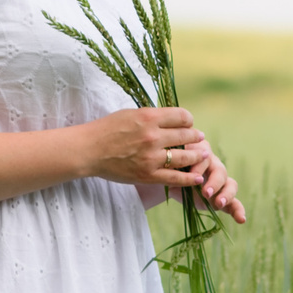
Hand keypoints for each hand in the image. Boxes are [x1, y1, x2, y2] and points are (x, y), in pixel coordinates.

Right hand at [84, 108, 246, 223]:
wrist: (89, 150)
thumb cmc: (107, 129)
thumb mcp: (131, 113)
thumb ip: (152, 116)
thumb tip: (172, 118)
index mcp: (149, 117)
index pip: (182, 117)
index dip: (189, 120)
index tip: (189, 124)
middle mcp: (153, 136)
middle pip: (187, 135)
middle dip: (196, 137)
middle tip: (200, 138)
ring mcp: (152, 157)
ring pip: (186, 157)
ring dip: (198, 155)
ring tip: (204, 155)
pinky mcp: (148, 175)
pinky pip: (176, 178)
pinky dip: (190, 179)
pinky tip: (198, 178)